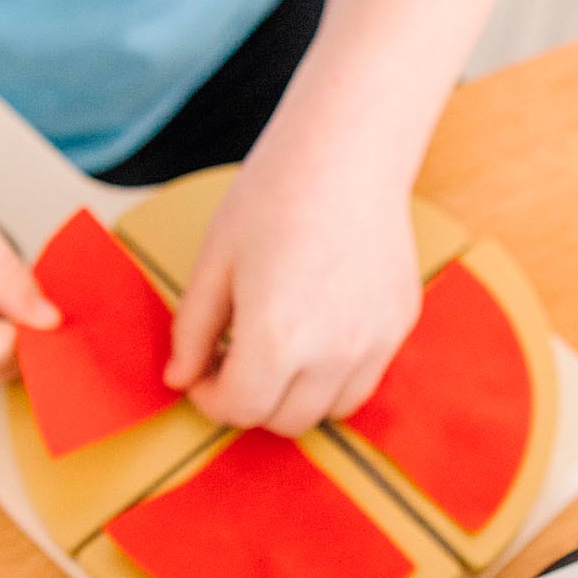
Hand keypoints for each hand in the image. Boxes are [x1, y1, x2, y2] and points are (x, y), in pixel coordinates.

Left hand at [163, 129, 420, 435]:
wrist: (347, 157)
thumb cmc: (274, 198)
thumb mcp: (214, 263)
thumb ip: (191, 331)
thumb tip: (179, 379)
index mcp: (276, 339)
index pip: (239, 410)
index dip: (211, 400)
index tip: (203, 376)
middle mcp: (331, 353)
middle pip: (285, 421)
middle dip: (252, 402)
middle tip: (235, 364)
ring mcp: (373, 343)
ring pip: (330, 411)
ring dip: (297, 396)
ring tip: (279, 353)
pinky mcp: (398, 326)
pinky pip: (363, 378)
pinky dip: (335, 375)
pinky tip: (317, 332)